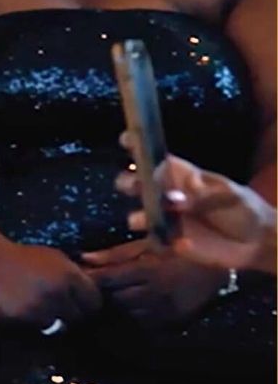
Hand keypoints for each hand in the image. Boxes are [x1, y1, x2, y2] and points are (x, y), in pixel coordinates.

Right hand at [0, 242, 101, 330]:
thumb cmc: (22, 257)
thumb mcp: (54, 258)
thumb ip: (73, 273)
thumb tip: (90, 287)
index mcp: (70, 277)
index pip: (94, 301)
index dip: (89, 305)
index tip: (83, 306)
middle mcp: (59, 294)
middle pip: (78, 317)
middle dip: (72, 315)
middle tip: (63, 312)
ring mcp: (40, 308)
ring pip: (57, 326)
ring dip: (53, 321)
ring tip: (44, 313)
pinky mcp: (23, 319)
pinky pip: (36, 328)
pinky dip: (33, 323)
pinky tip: (27, 312)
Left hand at [81, 237, 229, 324]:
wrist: (223, 270)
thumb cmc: (181, 249)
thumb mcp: (150, 244)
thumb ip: (116, 253)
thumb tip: (83, 259)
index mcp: (148, 268)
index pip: (107, 279)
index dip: (90, 280)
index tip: (78, 279)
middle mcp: (154, 292)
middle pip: (113, 299)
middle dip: (102, 295)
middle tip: (93, 291)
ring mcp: (164, 310)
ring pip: (126, 314)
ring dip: (118, 307)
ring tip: (115, 299)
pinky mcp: (172, 322)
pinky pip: (143, 324)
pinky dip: (134, 317)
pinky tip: (133, 309)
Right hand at [119, 151, 276, 276]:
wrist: (257, 242)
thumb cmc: (244, 209)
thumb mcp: (227, 196)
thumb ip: (199, 196)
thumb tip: (171, 200)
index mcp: (184, 177)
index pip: (158, 159)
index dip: (140, 148)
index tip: (126, 139)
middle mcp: (170, 196)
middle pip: (138, 184)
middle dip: (129, 182)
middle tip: (135, 186)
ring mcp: (168, 220)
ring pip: (138, 215)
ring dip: (139, 216)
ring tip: (146, 219)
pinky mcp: (170, 243)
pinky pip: (155, 242)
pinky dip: (161, 242)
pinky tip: (179, 243)